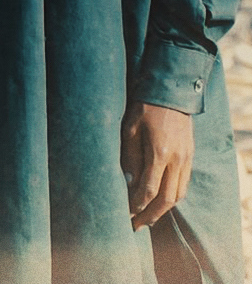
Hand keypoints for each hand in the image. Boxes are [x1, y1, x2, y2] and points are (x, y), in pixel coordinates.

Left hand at [122, 101, 193, 228]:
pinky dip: (173, 196)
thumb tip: (130, 183)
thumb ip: (130, 158)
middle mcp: (177, 160)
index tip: (127, 213)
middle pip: (167, 198)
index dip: (138, 204)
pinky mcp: (190, 156)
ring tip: (148, 216)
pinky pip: (184, 183)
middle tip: (137, 225)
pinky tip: (162, 200)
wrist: (169, 94)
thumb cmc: (143, 109)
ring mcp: (187, 159)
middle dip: (151, 214)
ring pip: (179, 194)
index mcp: (159, 153)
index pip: (149, 189)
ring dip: (164, 209)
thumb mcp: (129, 131)